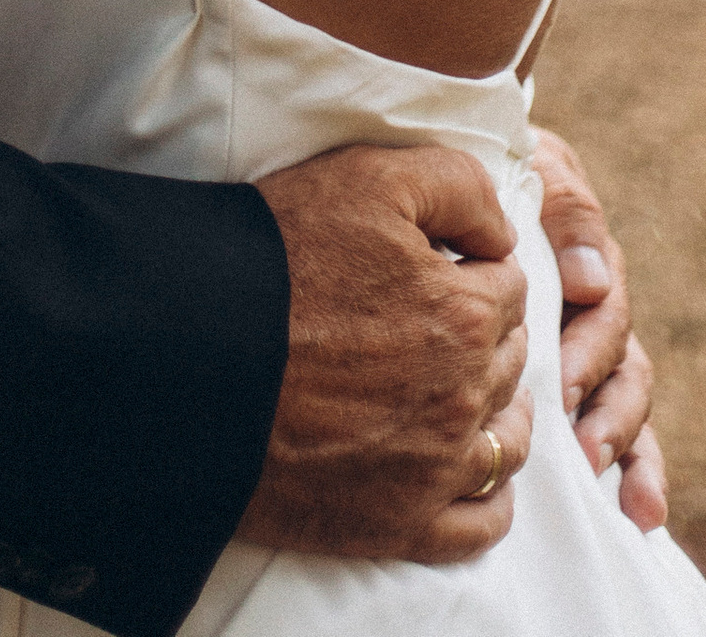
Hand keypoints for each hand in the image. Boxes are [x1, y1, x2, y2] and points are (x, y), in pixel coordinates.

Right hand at [240, 143, 530, 563]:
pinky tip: (475, 475)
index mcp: (464, 313)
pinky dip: (490, 501)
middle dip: (488, 337)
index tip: (447, 271)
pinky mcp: (397, 524)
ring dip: (501, 414)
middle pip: (508, 362)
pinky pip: (479, 526)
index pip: (509, 288)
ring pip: (504, 444)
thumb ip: (460, 187)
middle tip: (448, 325)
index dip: (478, 270)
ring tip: (478, 398)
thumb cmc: (278, 259)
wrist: (196, 358)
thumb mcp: (371, 178)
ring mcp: (433, 469)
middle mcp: (463, 397)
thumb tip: (503, 235)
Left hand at [532, 125, 664, 530]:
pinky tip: (641, 515)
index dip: (587, 351)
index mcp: (587, 262)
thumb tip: (592, 282)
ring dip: (627, 450)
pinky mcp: (578, 383)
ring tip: (619, 494)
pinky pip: (618, 430)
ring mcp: (589, 348)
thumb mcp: (535, 168)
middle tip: (584, 452)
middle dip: (609, 414)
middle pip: (622, 368)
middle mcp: (596, 309)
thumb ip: (566, 208)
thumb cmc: (497, 170)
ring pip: (624, 404)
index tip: (563, 386)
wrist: (466, 176)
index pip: (604, 311)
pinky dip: (637, 472)